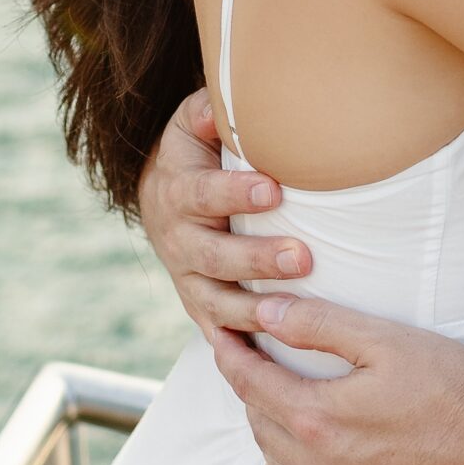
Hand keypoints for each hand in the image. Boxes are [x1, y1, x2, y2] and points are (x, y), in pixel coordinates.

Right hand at [136, 89, 312, 339]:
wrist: (160, 195)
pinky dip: (238, 350)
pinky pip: (216, 332)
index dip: (236, 194)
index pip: (205, 195)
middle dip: (258, 260)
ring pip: (217, 302)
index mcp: (178, 192)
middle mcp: (179, 240)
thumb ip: (207, 111)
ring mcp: (187, 279)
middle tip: (303, 258)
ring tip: (295, 313)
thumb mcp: (191, 123)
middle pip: (215, 256)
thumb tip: (222, 103)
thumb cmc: (193, 152)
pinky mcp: (198, 306)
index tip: (273, 190)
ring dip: (255, 311)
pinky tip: (268, 361)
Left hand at [208, 295, 463, 464]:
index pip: (250, 383)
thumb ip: (320, 325)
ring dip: (267, 430)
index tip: (220, 333)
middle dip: (249, 386)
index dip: (231, 354)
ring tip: (272, 400)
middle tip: (248, 358)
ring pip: (275, 464)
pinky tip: (293, 463)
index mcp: (315, 421)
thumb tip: (266, 311)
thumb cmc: (457, 395)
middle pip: (258, 422)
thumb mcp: (389, 343)